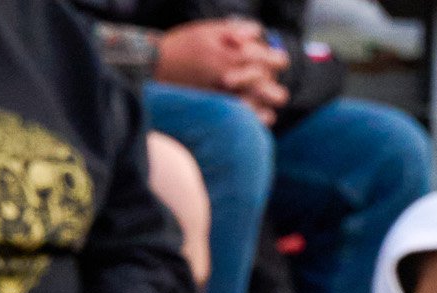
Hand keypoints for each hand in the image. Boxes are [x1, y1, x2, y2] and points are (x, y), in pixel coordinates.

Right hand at [154, 19, 287, 118]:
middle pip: (268, 85)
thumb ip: (236, 30)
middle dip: (273, 85)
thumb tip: (259, 33)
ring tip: (270, 102)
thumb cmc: (182, 47)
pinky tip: (261, 115)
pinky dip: (258, 118)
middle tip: (272, 85)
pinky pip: (248, 119)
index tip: (280, 61)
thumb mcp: (208, 30)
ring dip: (267, 102)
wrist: (155, 69)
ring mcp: (226, 97)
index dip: (277, 59)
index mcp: (231, 54)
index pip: (267, 58)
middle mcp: (231, 77)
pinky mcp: (219, 110)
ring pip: (262, 105)